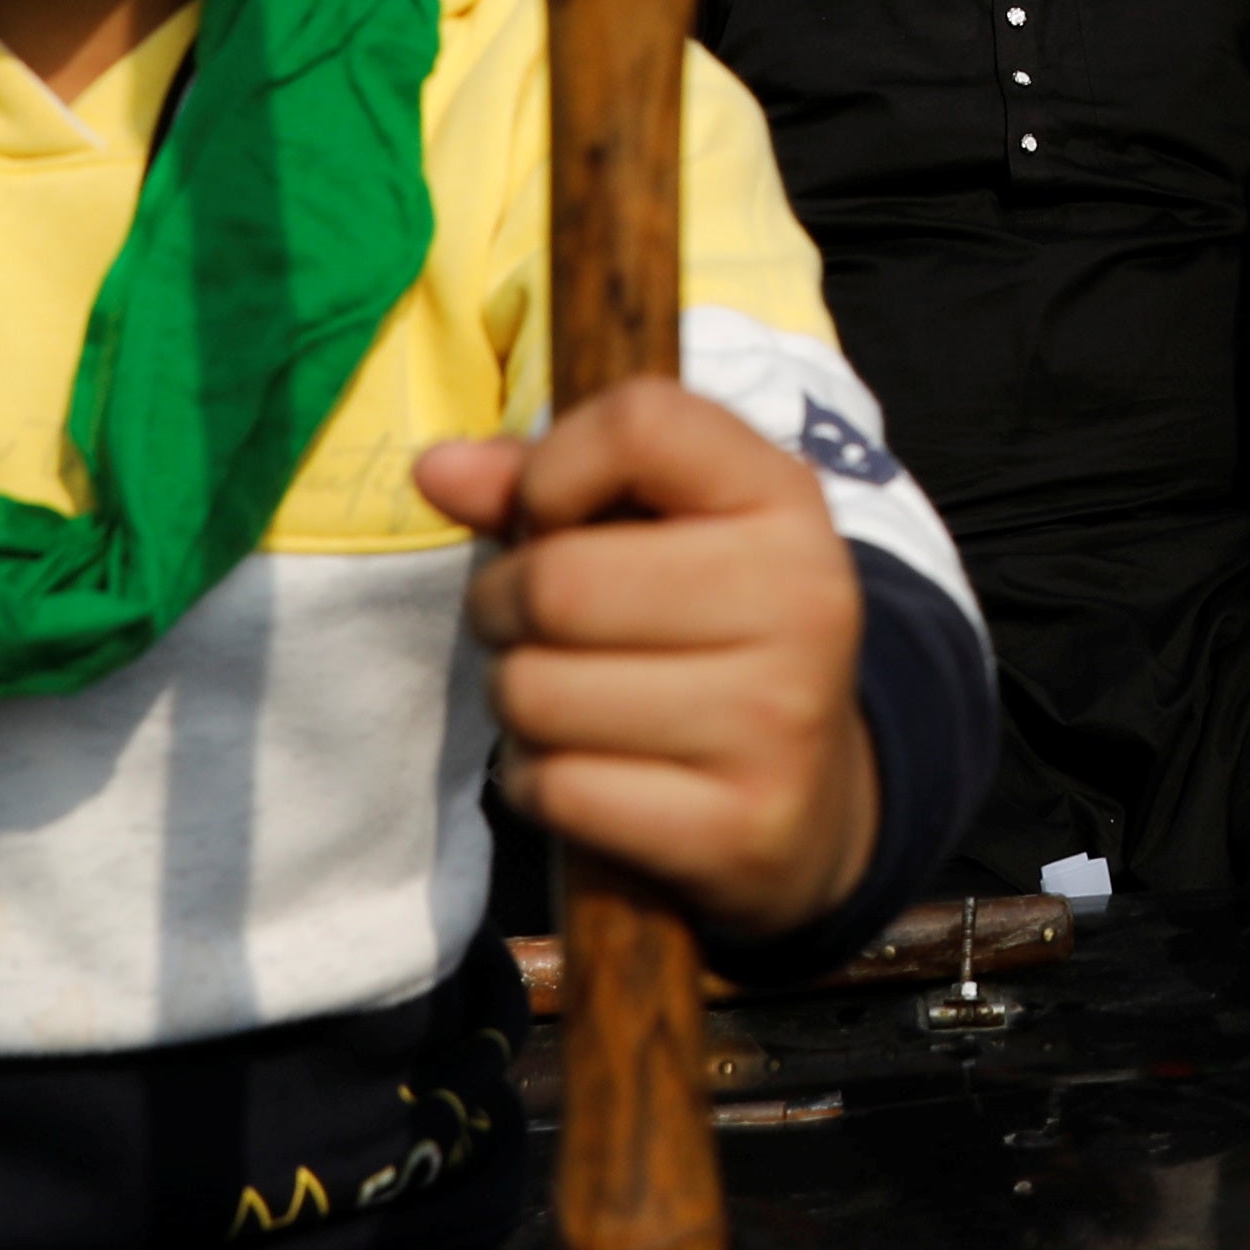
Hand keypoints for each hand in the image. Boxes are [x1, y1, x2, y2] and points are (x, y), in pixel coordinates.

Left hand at [419, 380, 880, 941]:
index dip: (553, 467)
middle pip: (557, 581)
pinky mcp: (737, 825)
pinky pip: (555, 788)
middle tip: (530, 625)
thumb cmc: (704, 629)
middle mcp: (800, 598)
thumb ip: (546, 481)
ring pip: (537, 692)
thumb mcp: (655, 529)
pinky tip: (586, 766)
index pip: (639, 424)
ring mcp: (776, 719)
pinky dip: (537, 780)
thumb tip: (435, 470)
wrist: (815, 793)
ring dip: (516, 698)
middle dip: (502, 605)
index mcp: (785, 496)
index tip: (552, 514)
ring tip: (564, 696)